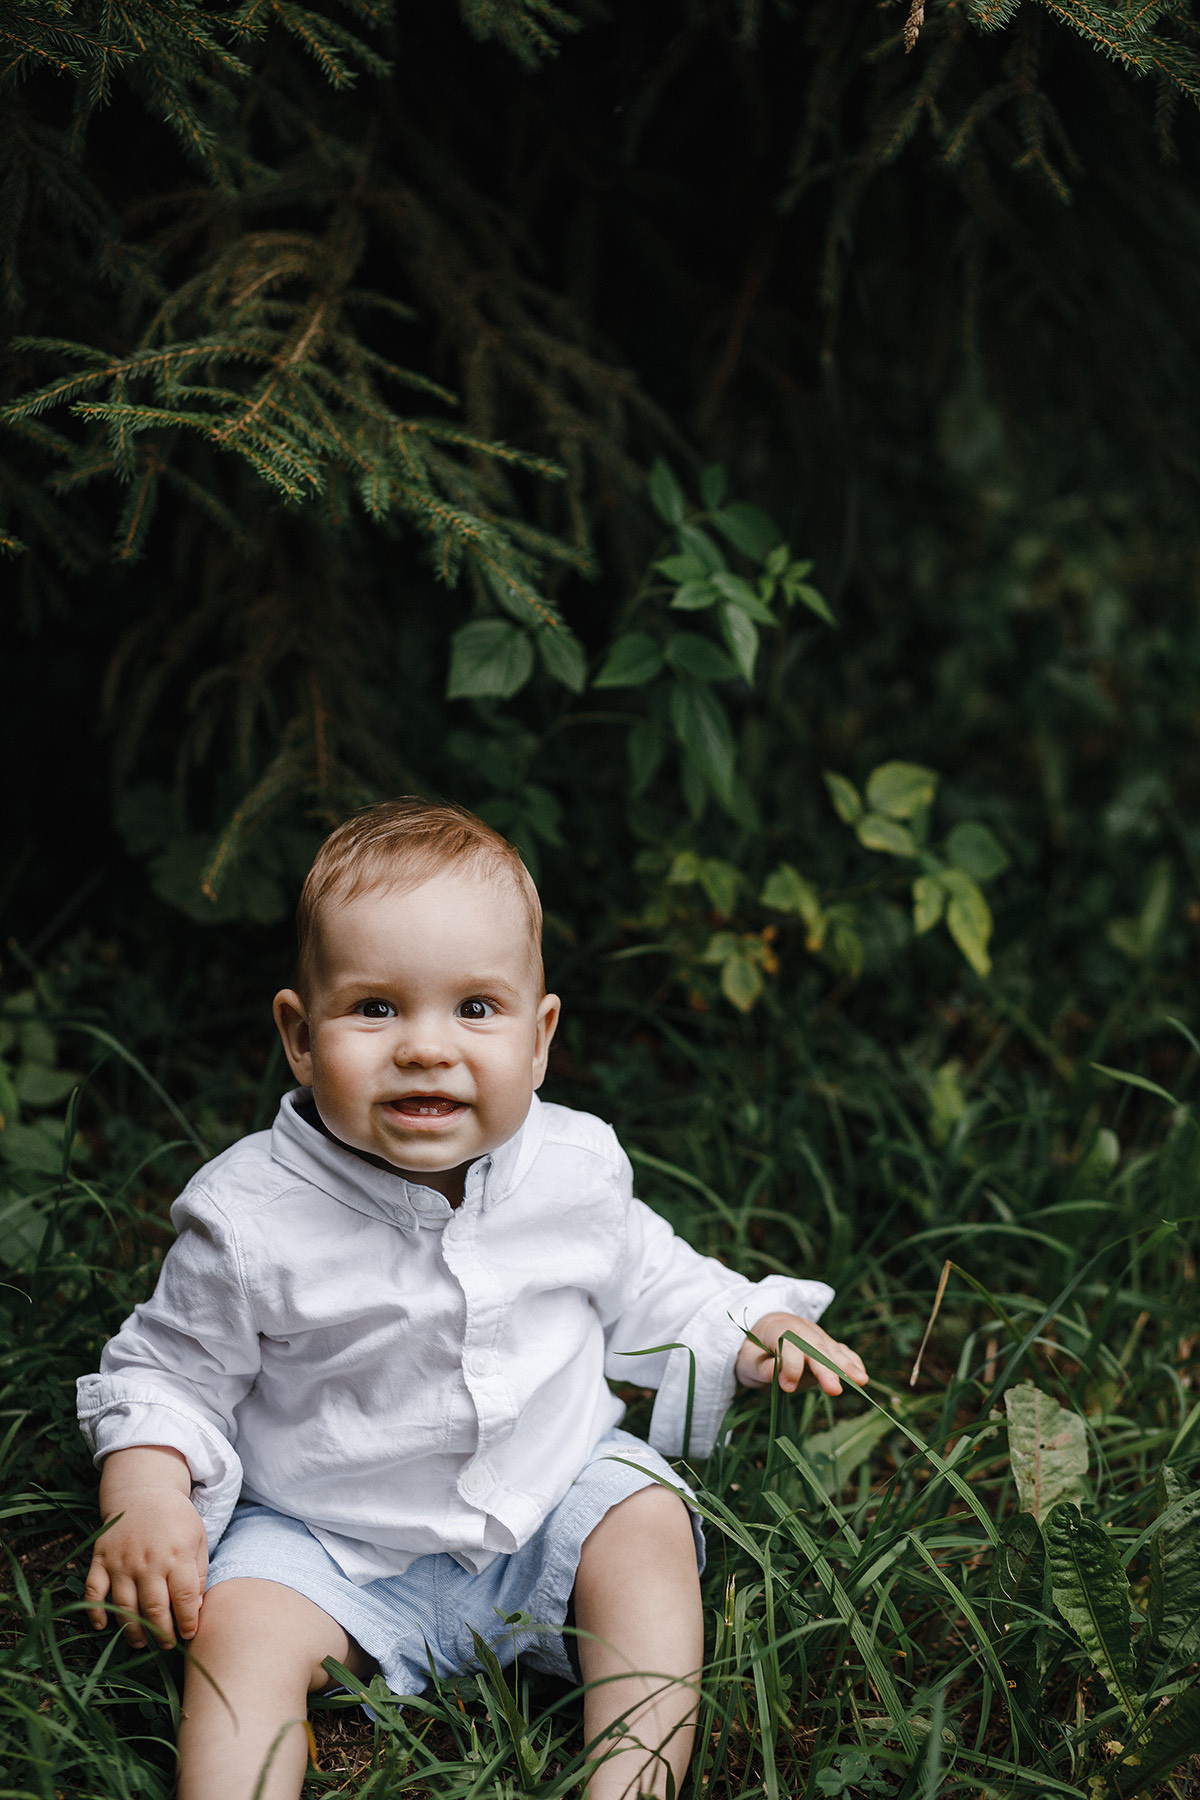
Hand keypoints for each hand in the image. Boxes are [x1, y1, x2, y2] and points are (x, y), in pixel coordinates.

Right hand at [84, 1445, 207, 1647]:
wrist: (143, 1491)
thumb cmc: (175, 1519)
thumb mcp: (197, 1538)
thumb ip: (198, 1573)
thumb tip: (194, 1608)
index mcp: (177, 1555)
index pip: (184, 1598)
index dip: (187, 1621)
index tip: (189, 1634)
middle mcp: (148, 1561)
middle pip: (155, 1609)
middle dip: (162, 1635)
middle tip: (166, 1646)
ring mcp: (121, 1562)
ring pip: (125, 1607)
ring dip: (133, 1631)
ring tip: (142, 1643)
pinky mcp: (100, 1560)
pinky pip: (93, 1592)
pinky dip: (95, 1611)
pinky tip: (102, 1625)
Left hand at [736, 1311, 867, 1396]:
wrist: (760, 1336)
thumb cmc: (752, 1352)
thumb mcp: (746, 1360)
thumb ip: (760, 1367)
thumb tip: (776, 1371)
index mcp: (778, 1328)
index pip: (789, 1345)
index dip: (790, 1366)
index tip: (787, 1387)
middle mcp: (801, 1328)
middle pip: (815, 1347)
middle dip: (826, 1369)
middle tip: (835, 1390)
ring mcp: (816, 1335)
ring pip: (832, 1349)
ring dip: (847, 1365)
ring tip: (861, 1381)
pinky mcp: (825, 1344)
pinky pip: (841, 1351)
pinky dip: (852, 1362)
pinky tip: (861, 1375)